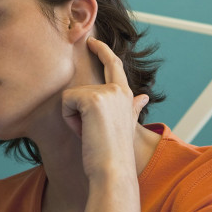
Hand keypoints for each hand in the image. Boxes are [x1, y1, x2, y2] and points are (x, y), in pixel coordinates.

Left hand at [61, 38, 147, 179]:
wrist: (113, 170)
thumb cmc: (114, 154)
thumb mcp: (125, 125)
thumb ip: (133, 107)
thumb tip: (144, 97)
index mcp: (126, 96)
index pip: (114, 65)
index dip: (103, 51)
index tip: (93, 41)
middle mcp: (118, 90)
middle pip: (84, 87)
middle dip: (80, 102)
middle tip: (90, 119)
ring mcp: (107, 93)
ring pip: (72, 97)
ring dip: (74, 118)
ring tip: (90, 134)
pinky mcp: (92, 99)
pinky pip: (66, 102)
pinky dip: (69, 120)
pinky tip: (83, 132)